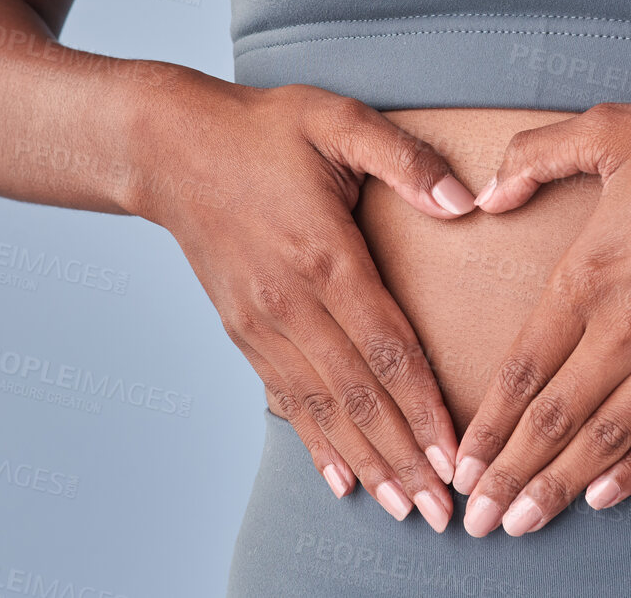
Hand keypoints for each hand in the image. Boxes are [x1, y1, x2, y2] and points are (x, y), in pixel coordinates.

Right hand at [136, 81, 478, 532]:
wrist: (168, 147)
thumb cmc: (262, 129)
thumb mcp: (337, 121)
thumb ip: (404, 159)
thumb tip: (462, 200)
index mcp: (326, 255)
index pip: (387, 349)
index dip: (424, 408)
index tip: (455, 455)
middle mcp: (293, 303)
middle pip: (360, 396)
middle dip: (405, 458)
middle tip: (444, 510)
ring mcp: (263, 324)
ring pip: (324, 410)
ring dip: (368, 463)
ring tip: (406, 508)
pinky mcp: (243, 332)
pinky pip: (286, 400)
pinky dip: (318, 444)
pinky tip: (344, 481)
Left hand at [448, 96, 630, 535]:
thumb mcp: (612, 129)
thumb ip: (537, 156)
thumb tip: (487, 193)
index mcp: (587, 274)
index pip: (521, 370)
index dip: (487, 425)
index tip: (461, 463)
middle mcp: (625, 327)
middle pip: (552, 420)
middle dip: (508, 477)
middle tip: (475, 521)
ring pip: (604, 439)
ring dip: (558, 488)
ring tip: (520, 526)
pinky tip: (601, 499)